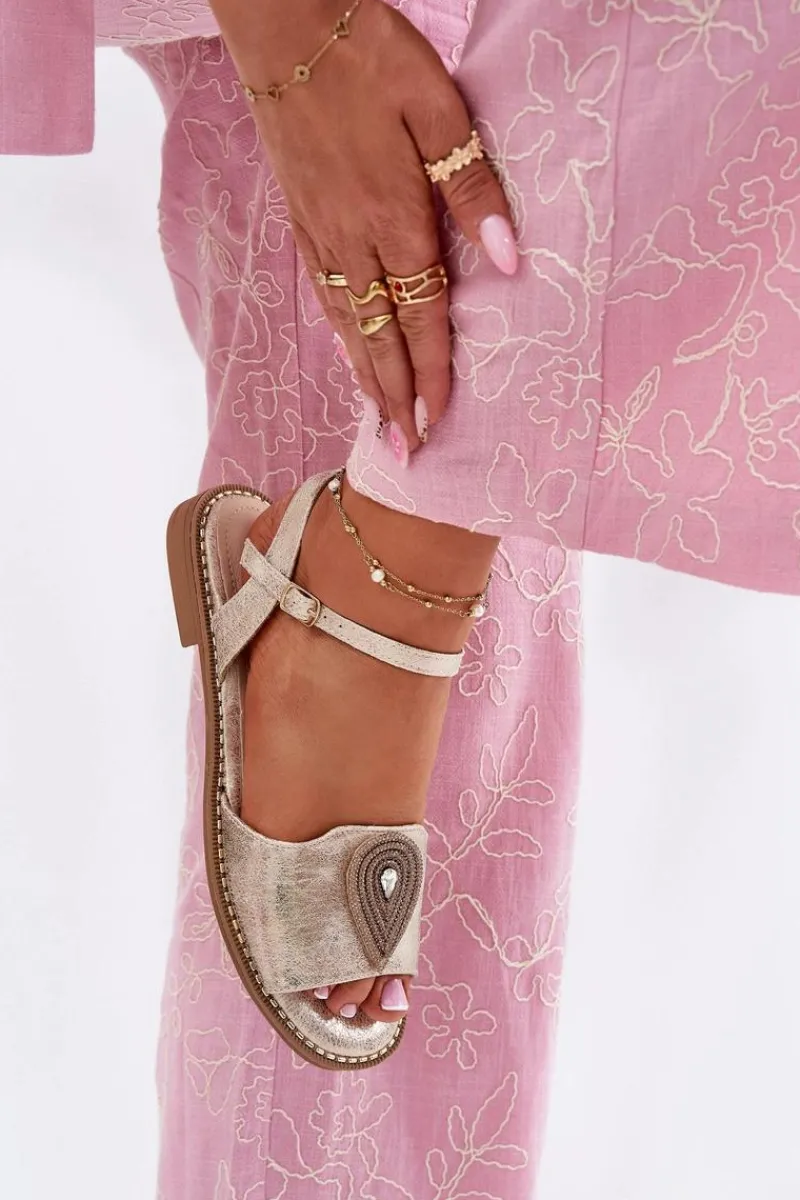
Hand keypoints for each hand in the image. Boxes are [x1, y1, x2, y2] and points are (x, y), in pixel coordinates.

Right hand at [215, 0, 517, 458]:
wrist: (284, 28)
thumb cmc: (370, 58)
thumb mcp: (439, 108)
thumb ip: (473, 187)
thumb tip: (508, 260)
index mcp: (394, 218)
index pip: (420, 316)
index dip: (431, 373)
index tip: (438, 421)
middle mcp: (353, 241)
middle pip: (378, 338)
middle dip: (394, 398)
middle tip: (405, 451)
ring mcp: (322, 234)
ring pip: (348, 324)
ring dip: (364, 377)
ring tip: (378, 420)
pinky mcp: (302, 221)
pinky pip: (325, 296)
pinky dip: (340, 336)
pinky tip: (348, 352)